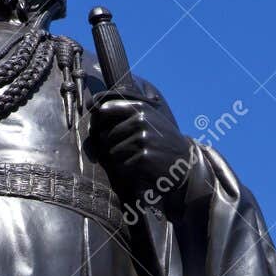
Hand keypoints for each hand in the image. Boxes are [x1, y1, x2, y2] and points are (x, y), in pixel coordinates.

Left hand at [89, 92, 193, 215]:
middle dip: (107, 147)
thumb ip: (123, 110)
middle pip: (104, 135)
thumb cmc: (159, 141)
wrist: (184, 162)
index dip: (96, 123)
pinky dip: (126, 171)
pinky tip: (139, 169)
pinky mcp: (144, 157)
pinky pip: (121, 166)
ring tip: (133, 160)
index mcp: (139, 108)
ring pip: (111, 152)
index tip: (96, 132)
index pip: (104, 110)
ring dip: (117, 161)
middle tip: (122, 153)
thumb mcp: (147, 118)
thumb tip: (92, 104)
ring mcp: (143, 138)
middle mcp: (140, 120)